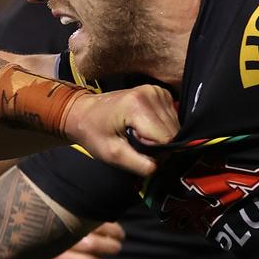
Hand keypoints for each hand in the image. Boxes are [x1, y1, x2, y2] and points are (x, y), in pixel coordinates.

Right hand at [29, 222, 123, 258]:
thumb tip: (113, 227)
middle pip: (94, 245)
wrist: (16, 246)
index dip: (114, 231)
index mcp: (64, 222)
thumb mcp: (63, 219)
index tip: (119, 235)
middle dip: (110, 247)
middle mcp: (58, 241)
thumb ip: (85, 220)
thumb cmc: (49, 231)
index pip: (97, 226)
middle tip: (115, 247)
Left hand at [63, 84, 178, 175]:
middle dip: (159, 144)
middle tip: (136, 143)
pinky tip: (143, 126)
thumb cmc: (94, 132)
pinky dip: (160, 126)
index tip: (139, 151)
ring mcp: (157, 91)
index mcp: (138, 106)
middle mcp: (152, 93)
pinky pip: (172, 117)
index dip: (157, 152)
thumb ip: (139, 164)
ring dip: (160, 135)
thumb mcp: (113, 154)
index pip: (167, 139)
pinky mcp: (160, 92)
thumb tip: (161, 166)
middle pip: (173, 131)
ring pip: (175, 125)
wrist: (84, 112)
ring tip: (137, 133)